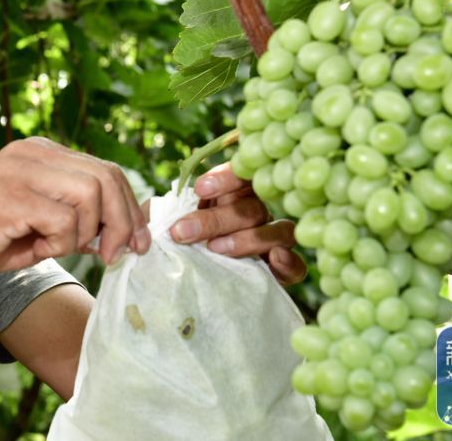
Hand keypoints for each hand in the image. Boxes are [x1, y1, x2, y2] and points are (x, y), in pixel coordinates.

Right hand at [0, 137, 149, 277]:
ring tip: (58, 248)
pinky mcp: (11, 195)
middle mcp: (34, 152)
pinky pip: (64, 219)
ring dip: (86, 233)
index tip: (135, 242)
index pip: (106, 170)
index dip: (129, 207)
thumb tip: (130, 229)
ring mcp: (22, 170)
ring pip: (91, 195)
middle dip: (122, 222)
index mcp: (42, 151)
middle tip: (115, 255)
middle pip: (107, 178)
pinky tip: (38, 248)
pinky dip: (61, 242)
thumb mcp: (40, 224)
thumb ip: (80, 220)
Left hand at [167, 162, 306, 284]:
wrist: (186, 277)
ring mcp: (273, 238)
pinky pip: (297, 264)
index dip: (225, 178)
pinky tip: (274, 259)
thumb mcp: (165, 222)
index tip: (199, 189)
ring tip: (216, 249)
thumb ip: (163, 212)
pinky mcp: (283, 268)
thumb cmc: (177, 240)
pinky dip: (288, 262)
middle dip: (216, 219)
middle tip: (183, 231)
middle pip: (252, 206)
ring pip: (278, 230)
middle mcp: (258, 211)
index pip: (240, 174)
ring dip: (248, 239)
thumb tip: (155, 210)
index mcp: (233, 192)